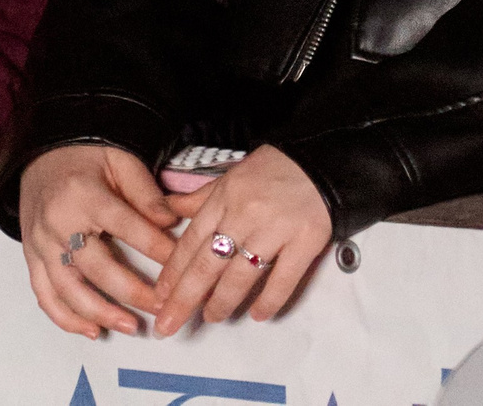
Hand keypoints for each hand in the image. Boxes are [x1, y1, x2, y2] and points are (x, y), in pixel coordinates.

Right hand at [19, 145, 178, 338]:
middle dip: (133, 291)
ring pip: (69, 290)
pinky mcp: (31, 258)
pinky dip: (66, 318)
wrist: (40, 154)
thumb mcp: (120, 159)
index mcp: (83, 194)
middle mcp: (58, 223)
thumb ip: (145, 192)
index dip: (156, 248)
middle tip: (162, 306)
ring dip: (101, 313)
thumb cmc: (85, 156)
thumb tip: (171, 221)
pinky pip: (45, 296)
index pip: (126, 227)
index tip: (180, 265)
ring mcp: (41, 244)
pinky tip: (92, 330)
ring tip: (131, 326)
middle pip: (98, 267)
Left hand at [153, 147, 331, 335]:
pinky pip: (283, 279)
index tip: (161, 296)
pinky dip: (269, 300)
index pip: (192, 241)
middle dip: (185, 298)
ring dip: (223, 302)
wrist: (321, 159)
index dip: (174, 271)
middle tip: (169, 323)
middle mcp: (245, 214)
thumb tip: (167, 209)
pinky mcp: (306, 240)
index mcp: (225, 197)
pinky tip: (258, 314)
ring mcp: (276, 229)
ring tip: (212, 317)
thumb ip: (200, 198)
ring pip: (241, 275)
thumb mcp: (230, 176)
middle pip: (208, 264)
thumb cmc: (273, 169)